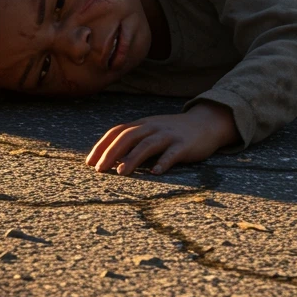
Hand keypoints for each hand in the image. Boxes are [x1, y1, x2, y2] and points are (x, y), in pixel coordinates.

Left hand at [86, 101, 239, 175]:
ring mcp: (169, 135)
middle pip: (128, 137)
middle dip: (111, 152)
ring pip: (147, 144)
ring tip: (122, 172)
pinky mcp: (185, 145)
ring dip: (133, 158)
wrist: (207, 123)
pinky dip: (163, 162)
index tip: (89, 162)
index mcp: (143, 124)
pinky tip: (156, 173)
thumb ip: (134, 140)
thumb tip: (110, 158)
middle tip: (99, 170)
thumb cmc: (174, 131)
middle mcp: (154, 127)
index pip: (117, 131)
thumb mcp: (152, 130)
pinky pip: (173, 154)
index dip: (102, 145)